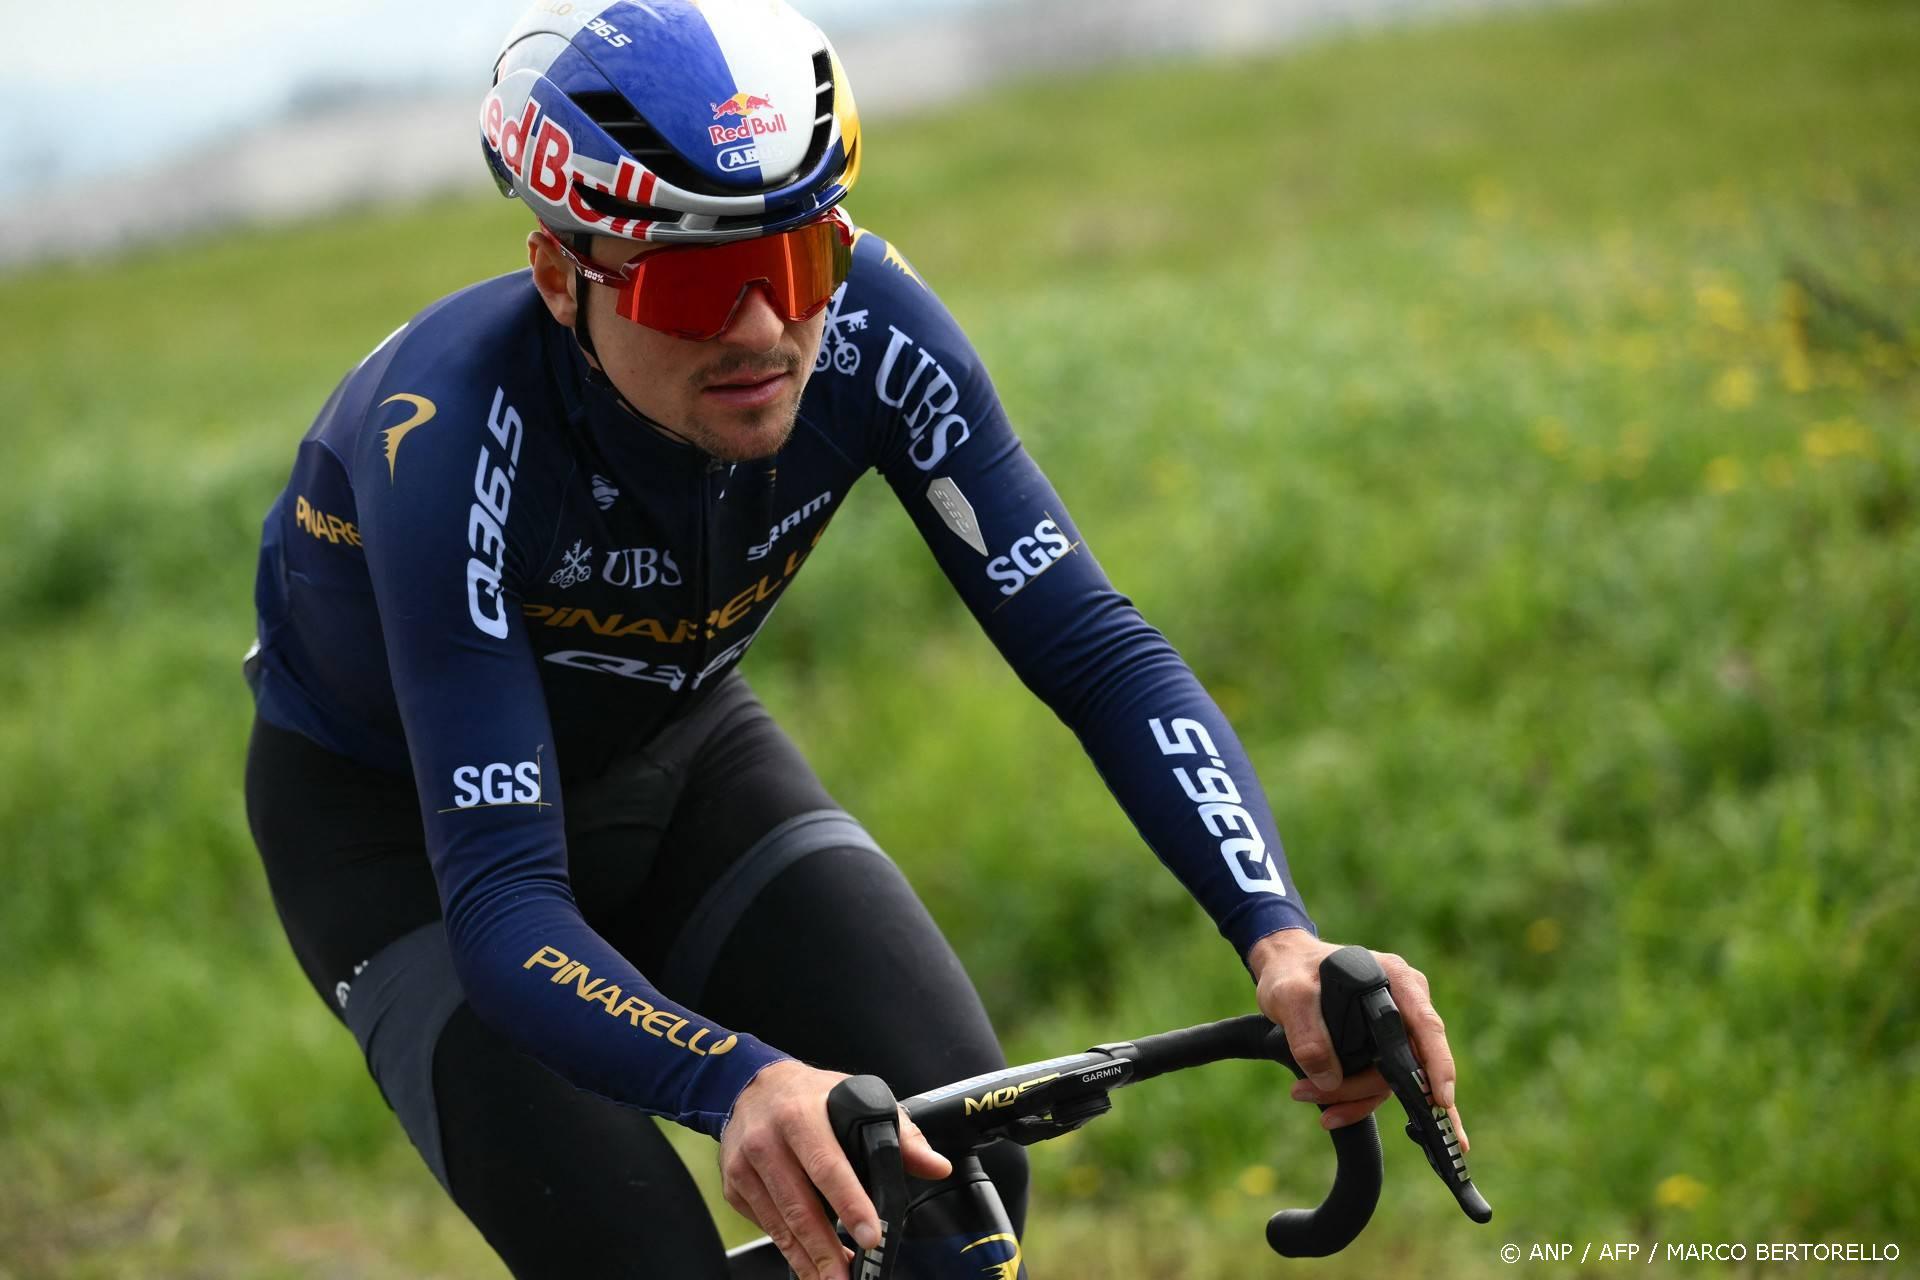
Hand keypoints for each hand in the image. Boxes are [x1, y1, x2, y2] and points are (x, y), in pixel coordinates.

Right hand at [719, 1060, 953, 1279]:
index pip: (828, 1166)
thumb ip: (901, 1135)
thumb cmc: (811, 1096)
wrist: (751, 1087)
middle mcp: (768, 1141)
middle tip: (847, 1278)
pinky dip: (790, 1248)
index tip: (871, 1235)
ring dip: (808, 1259)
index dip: (850, 1204)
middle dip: (826, 1250)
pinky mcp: (735, 1187)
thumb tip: (937, 1167)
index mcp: (802, 1116)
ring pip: (780, 1224)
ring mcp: (746, 1167)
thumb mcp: (857, 1099)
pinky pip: (766, 1225)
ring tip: (832, 1279)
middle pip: (800, 1206)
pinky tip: (811, 1260)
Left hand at [1245, 928, 1469, 1153]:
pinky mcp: (1382, 1049)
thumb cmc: (1291, 970)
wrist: (1283, 969)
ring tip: (1304, 1094)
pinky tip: (1346, 1118)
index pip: (1426, 1026)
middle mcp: (1405, 1004)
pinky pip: (1383, 1084)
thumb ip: (1306, 1031)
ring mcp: (1396, 1028)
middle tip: (1314, 1095)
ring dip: (1351, 1097)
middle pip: (1404, 1062)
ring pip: (1389, 1078)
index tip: (1442, 1098)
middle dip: (1363, 1089)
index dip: (1438, 1064)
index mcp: (1396, 980)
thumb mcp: (1290, 992)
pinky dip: (1361, 1102)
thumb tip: (1329, 1079)